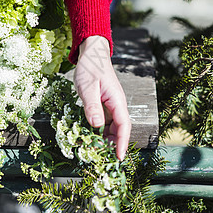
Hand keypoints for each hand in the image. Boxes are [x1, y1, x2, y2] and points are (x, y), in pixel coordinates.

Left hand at [74, 36, 130, 159]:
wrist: (91, 54)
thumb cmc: (90, 68)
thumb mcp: (88, 87)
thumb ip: (92, 106)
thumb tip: (96, 126)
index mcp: (117, 101)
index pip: (124, 126)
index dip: (122, 143)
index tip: (119, 157)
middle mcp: (116, 105)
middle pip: (119, 130)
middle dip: (112, 144)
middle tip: (100, 157)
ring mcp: (110, 105)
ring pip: (111, 127)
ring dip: (105, 139)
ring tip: (94, 149)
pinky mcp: (103, 105)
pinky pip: (104, 121)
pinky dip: (98, 131)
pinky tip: (90, 136)